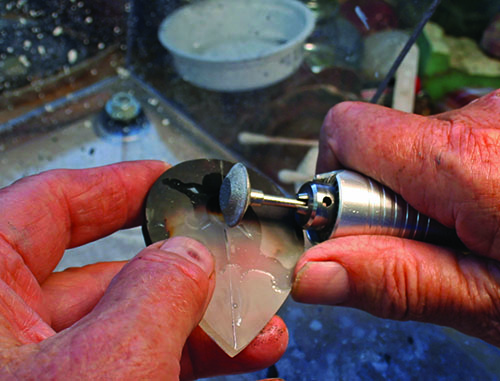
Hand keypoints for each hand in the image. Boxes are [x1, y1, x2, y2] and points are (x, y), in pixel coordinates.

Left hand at [0, 161, 286, 379]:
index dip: (119, 185)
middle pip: (107, 273)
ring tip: (255, 327)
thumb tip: (189, 256)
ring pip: (127, 326)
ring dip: (198, 326)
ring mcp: (34, 366)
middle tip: (236, 268)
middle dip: (187, 274)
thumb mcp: (101, 364)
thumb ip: (154, 296)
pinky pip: (128, 365)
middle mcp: (3, 323)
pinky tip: (230, 358)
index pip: (52, 201)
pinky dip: (181, 361)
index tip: (166, 179)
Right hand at [292, 89, 499, 346]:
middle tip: (435, 240)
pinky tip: (488, 203)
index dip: (339, 186)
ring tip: (474, 226)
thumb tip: (311, 272)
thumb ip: (397, 282)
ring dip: (426, 185)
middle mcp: (486, 115)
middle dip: (386, 195)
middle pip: (379, 140)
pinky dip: (455, 172)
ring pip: (416, 140)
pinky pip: (451, 135)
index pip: (346, 134)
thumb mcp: (491, 304)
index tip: (365, 228)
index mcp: (467, 160)